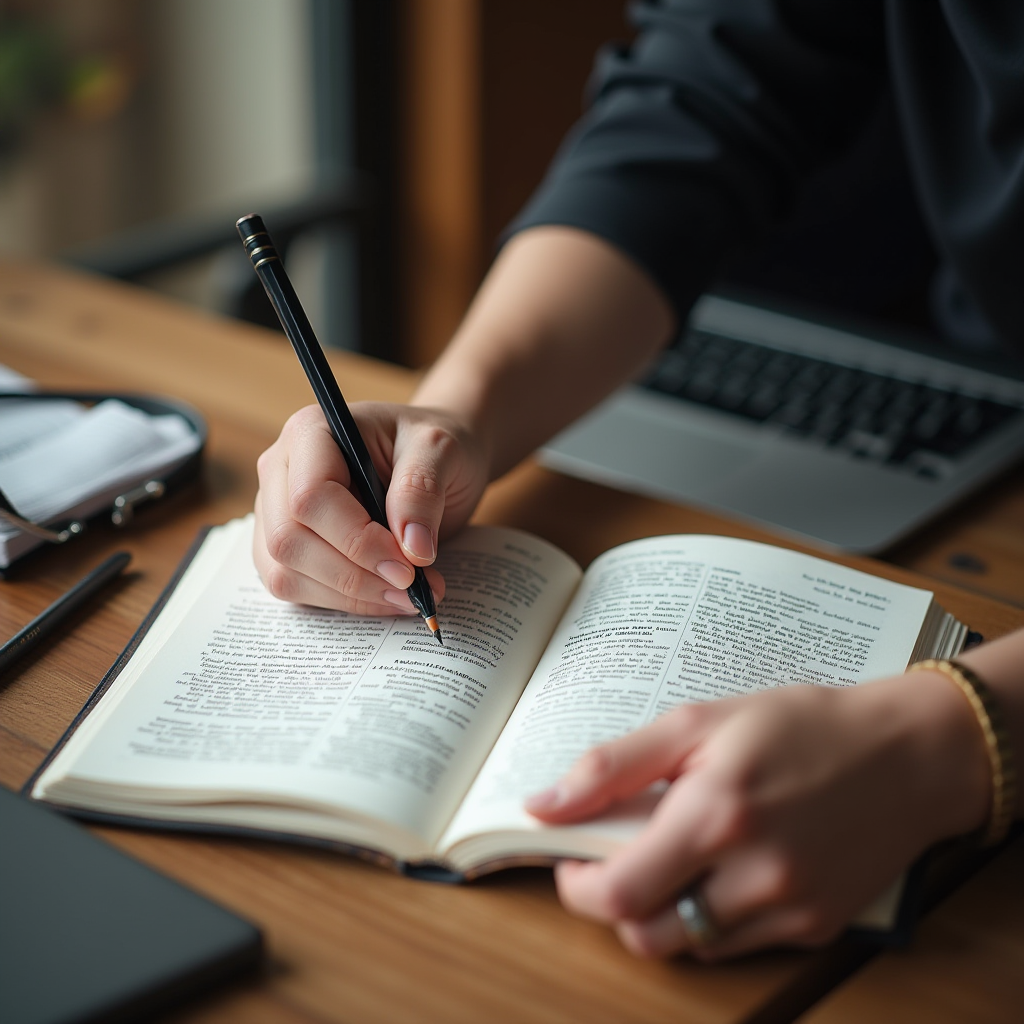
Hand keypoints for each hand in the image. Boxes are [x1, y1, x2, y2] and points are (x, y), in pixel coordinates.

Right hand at [253, 402, 487, 614]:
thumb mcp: (440, 450)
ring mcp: (276, 511)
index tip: (407, 565)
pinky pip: (294, 588)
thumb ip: (421, 491)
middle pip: (289, 540)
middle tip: (412, 587)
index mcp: (311, 432)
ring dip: (350, 596)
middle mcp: (281, 470)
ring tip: (409, 595)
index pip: (310, 496)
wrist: (430, 459)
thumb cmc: (430, 446)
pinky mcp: (286, 547)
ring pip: (286, 572)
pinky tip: (385, 596)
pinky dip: (342, 602)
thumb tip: (412, 550)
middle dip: (354, 576)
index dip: (356, 540)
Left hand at [527, 676, 989, 959]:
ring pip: (690, 945)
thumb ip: (613, 765)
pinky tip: (725, 869)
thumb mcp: (700, 720)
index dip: (578, 886)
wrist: (907, 753)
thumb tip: (542, 805)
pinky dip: (713, 917)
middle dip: (616, 903)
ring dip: (664, 911)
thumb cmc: (799, 725)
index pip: (618, 892)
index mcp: (715, 814)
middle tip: (620, 857)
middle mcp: (753, 874)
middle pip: (646, 935)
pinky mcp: (817, 928)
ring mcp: (790, 910)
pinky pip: (738, 944)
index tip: (571, 860)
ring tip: (676, 858)